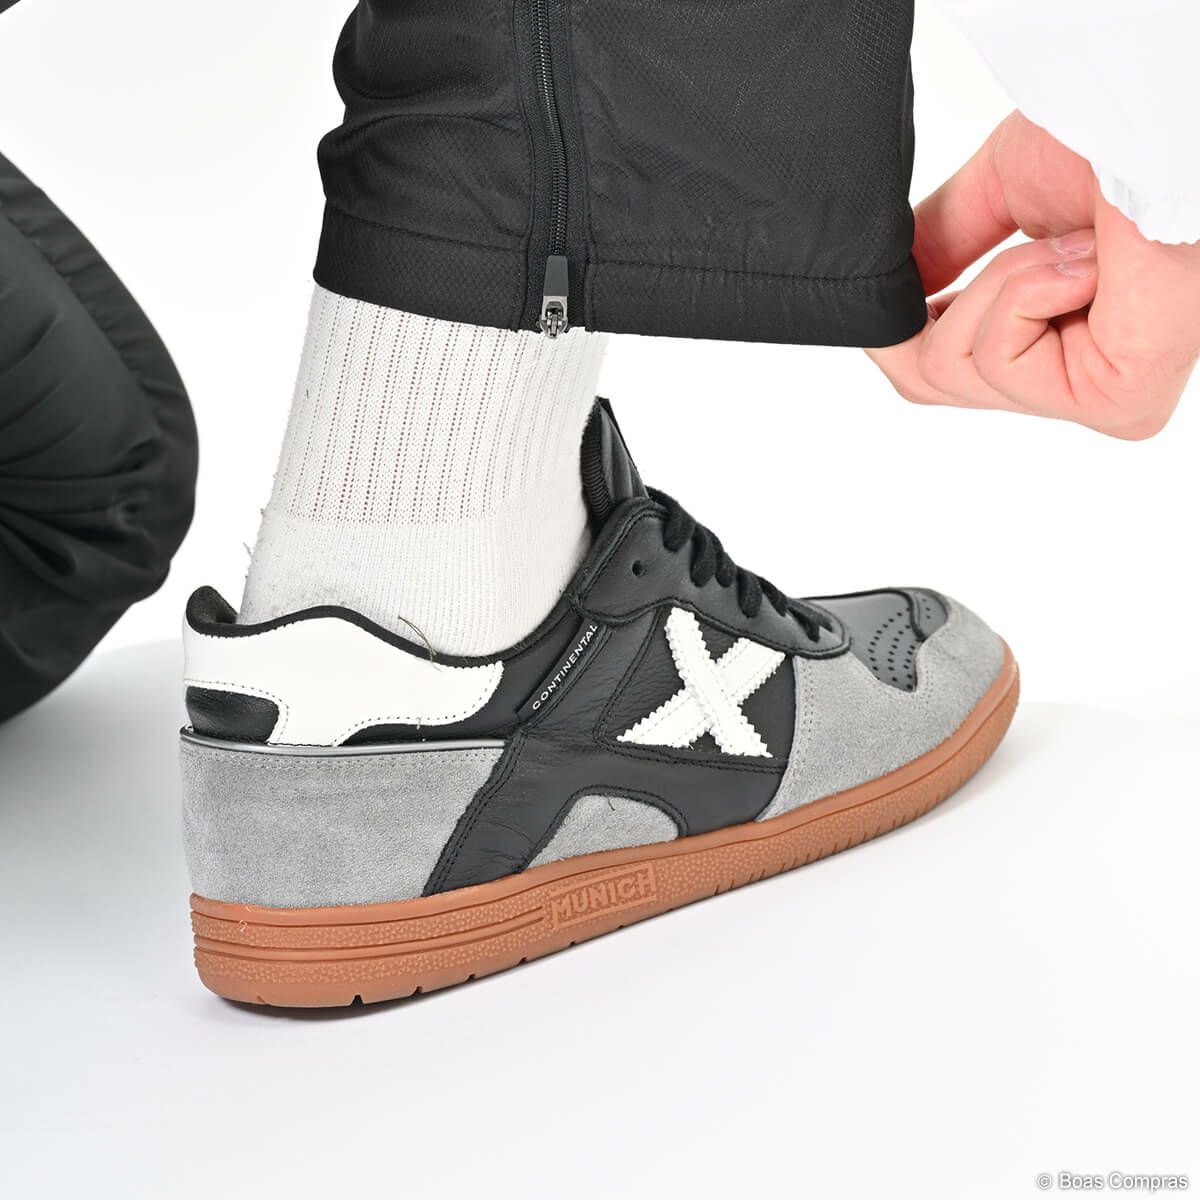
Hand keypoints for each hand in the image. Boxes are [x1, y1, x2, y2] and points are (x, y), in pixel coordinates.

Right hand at [869, 112, 1199, 438]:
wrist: (1153, 118)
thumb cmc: (1113, 135)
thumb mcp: (997, 195)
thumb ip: (939, 249)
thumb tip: (878, 293)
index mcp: (1063, 342)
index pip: (937, 377)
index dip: (902, 329)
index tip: (910, 285)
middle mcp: (1084, 384)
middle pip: (929, 381)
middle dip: (957, 298)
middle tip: (1034, 247)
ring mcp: (1102, 403)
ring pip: (952, 369)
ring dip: (1004, 283)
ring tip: (1079, 246)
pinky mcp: (1118, 404)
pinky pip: (1000, 361)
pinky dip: (1027, 292)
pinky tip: (1094, 265)